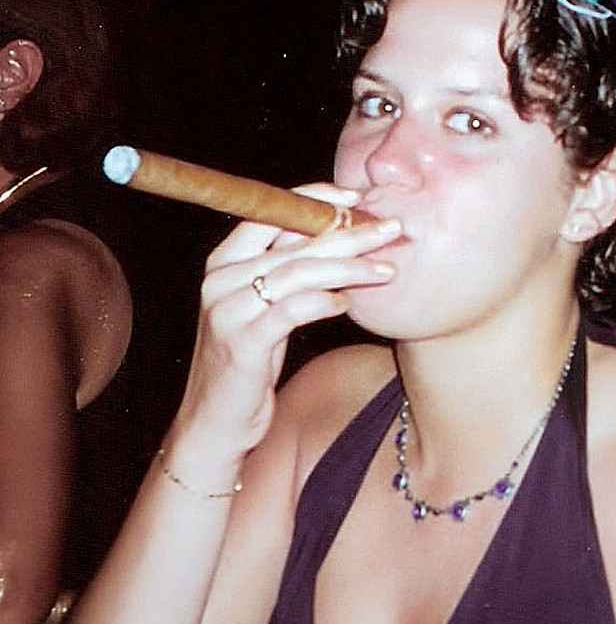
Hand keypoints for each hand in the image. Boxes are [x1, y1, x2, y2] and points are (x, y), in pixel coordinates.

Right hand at [170, 184, 400, 457]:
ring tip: (386, 271)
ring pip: (297, 273)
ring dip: (348, 268)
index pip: (270, 213)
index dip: (316, 200)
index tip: (359, 199)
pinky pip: (292, 311)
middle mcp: (220, 279)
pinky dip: (325, 302)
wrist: (215, 424)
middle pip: (293, 242)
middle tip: (392, 230)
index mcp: (224, 262)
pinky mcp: (242, 344)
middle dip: (348, 233)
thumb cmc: (249, 363)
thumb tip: (340, 239)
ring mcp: (227, 311)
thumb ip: (288, 275)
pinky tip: (349, 302)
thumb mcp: (264, 311)